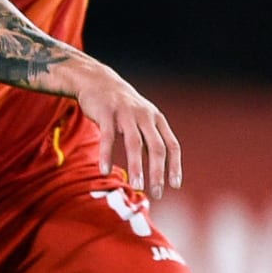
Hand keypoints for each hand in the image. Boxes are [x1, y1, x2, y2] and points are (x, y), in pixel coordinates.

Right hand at [72, 62, 181, 197]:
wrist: (97, 80)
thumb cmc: (122, 106)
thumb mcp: (142, 117)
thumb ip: (151, 137)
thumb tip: (159, 169)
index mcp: (156, 119)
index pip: (172, 145)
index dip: (174, 166)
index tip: (174, 185)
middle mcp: (144, 116)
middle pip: (156, 147)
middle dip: (158, 172)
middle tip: (156, 192)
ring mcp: (125, 113)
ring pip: (135, 143)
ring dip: (137, 166)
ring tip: (137, 186)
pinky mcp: (106, 113)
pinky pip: (107, 137)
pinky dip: (107, 155)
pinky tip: (105, 171)